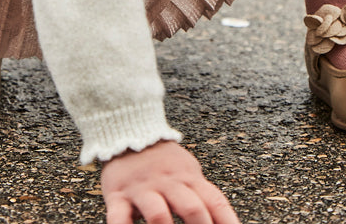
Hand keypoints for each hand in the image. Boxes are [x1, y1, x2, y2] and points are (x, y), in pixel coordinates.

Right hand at [101, 140, 240, 223]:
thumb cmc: (163, 160)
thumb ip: (202, 194)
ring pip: (158, 214)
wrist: (129, 130)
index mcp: (189, 178)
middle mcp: (169, 183)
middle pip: (191, 208)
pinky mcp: (118, 195)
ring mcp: (143, 189)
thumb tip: (224, 220)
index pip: (214, 201)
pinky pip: (119, 216)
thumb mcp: (188, 171)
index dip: (227, 221)